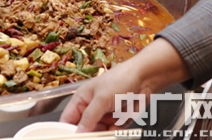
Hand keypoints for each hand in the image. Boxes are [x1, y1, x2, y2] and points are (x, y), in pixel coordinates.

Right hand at [60, 39, 189, 131]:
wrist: (145, 78)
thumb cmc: (118, 81)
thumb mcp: (101, 98)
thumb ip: (89, 117)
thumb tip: (77, 132)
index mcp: (81, 100)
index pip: (67, 119)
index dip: (66, 130)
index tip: (72, 139)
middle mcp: (90, 109)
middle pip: (84, 129)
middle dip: (89, 134)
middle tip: (97, 134)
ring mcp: (104, 116)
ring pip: (99, 133)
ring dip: (104, 134)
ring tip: (114, 121)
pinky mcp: (117, 120)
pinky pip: (113, 132)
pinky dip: (117, 131)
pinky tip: (122, 121)